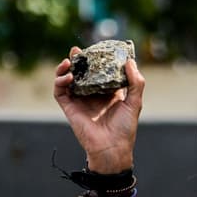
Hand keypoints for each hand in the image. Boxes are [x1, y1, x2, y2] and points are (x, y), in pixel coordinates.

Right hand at [52, 47, 145, 172]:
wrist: (112, 148)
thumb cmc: (125, 128)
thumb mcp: (135, 103)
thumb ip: (135, 82)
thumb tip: (130, 61)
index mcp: (108, 92)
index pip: (100, 71)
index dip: (97, 60)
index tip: (97, 48)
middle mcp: (93, 94)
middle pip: (82, 72)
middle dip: (78, 60)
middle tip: (77, 50)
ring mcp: (79, 100)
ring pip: (68, 79)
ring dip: (65, 68)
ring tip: (69, 60)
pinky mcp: (69, 107)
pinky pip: (60, 91)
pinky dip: (60, 82)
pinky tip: (68, 76)